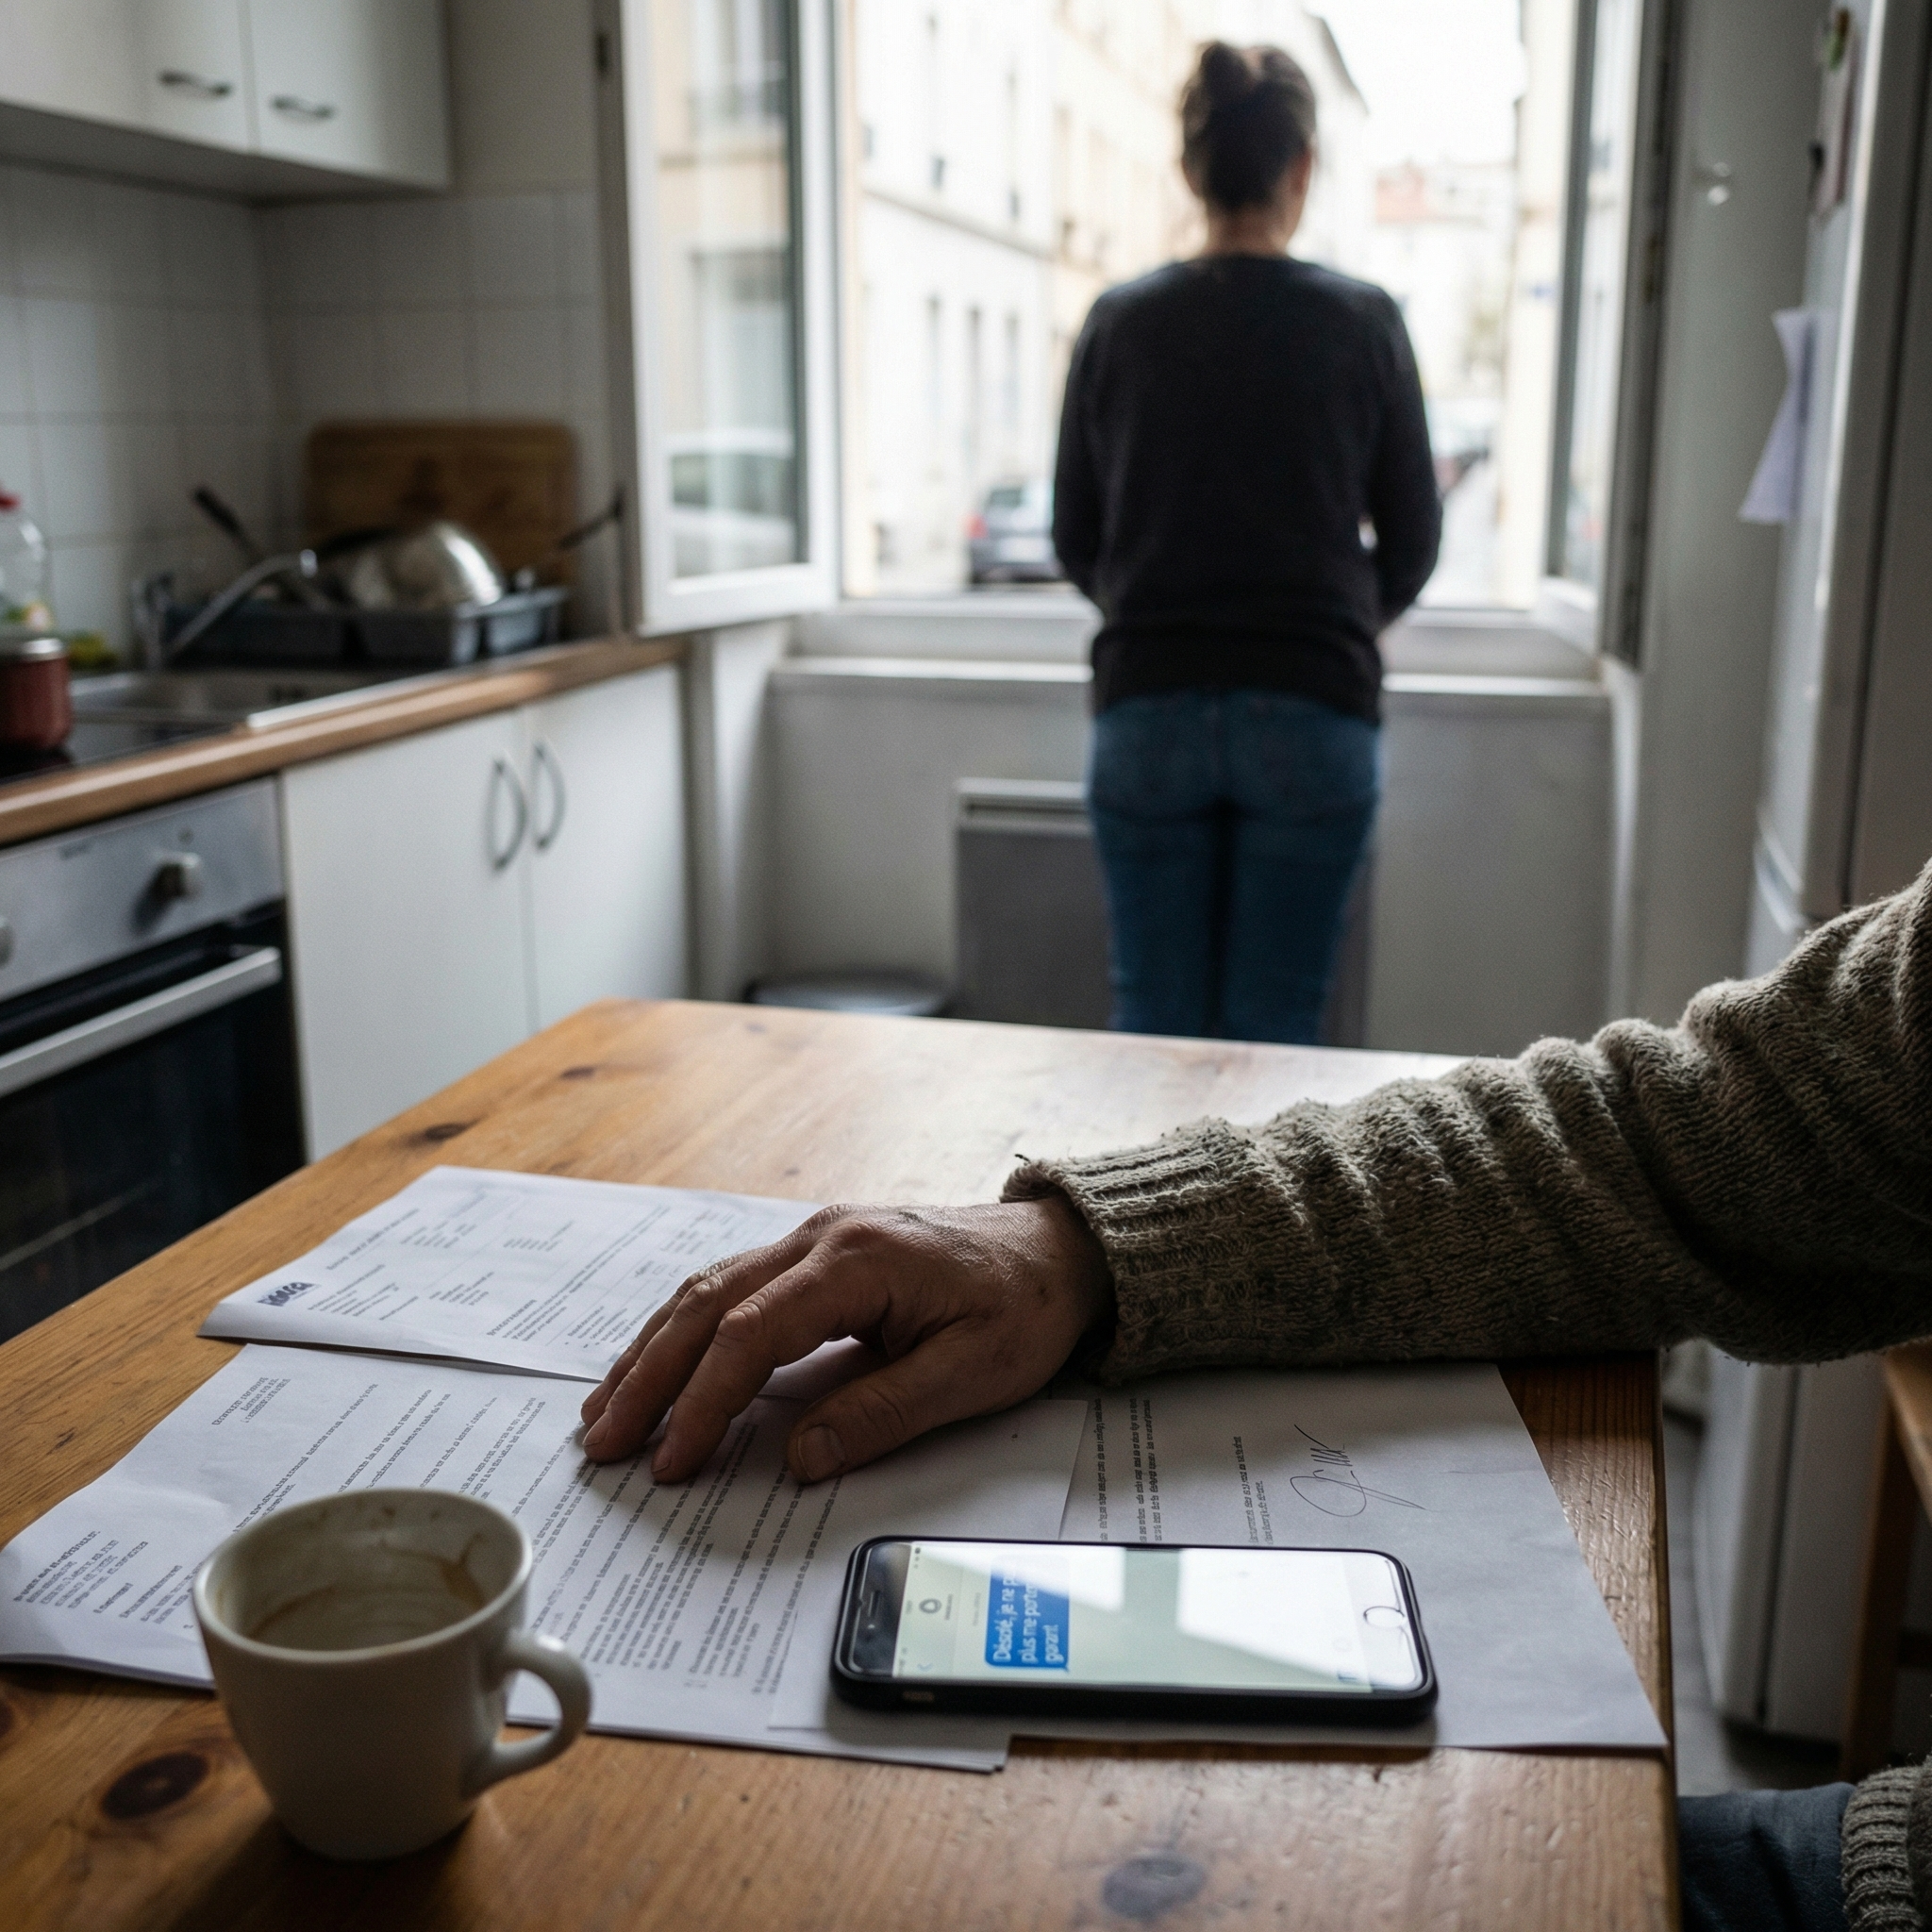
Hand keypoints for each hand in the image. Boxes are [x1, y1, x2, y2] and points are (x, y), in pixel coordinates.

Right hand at [578, 1195, 1112, 1482]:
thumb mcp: (971, 1374)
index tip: (669, 1460)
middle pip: (708, 1305)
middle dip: (649, 1377)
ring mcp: (815, 1238)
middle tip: (603, 1443)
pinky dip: (685, 1331)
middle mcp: (821, 1237)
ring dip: (653, 1351)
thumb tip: (798, 1461)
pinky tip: (657, 1364)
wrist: (1059, 1251)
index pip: (751, 1334)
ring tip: (605, 1413)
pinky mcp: (817, 1253)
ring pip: (708, 1290)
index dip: (703, 1401)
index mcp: (858, 1261)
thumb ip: (880, 1415)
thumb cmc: (1024, 1308)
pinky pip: (732, 1287)